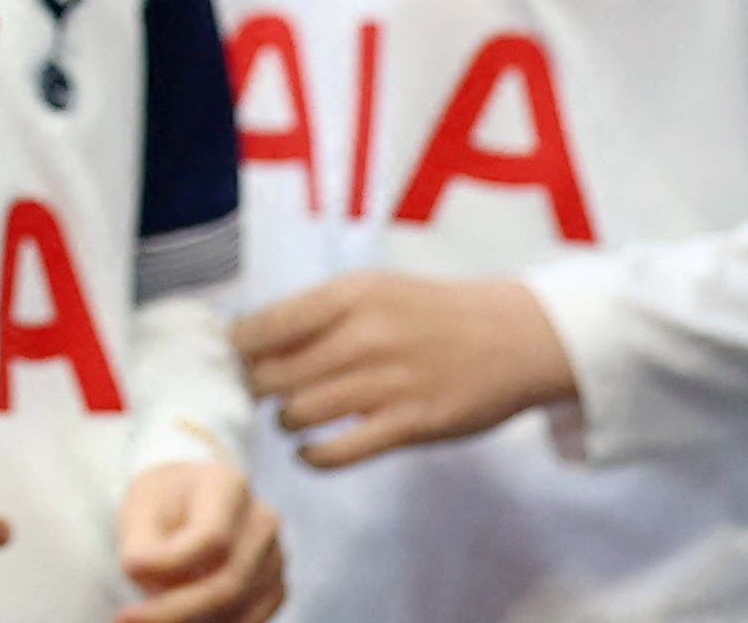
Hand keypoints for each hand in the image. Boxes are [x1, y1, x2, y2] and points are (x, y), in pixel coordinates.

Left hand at [112, 455, 284, 622]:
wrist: (190, 501)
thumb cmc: (163, 502)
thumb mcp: (142, 506)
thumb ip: (142, 543)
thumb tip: (138, 572)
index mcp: (229, 485)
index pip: (212, 536)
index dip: (170, 563)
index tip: (128, 570)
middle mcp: (262, 521)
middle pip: (229, 581)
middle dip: (176, 610)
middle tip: (129, 619)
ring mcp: (275, 557)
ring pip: (238, 608)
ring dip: (191, 621)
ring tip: (147, 617)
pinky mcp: (275, 588)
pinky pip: (247, 620)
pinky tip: (177, 619)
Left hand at [233, 272, 572, 468]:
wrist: (515, 337)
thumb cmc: (431, 313)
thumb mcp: (373, 291)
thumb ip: (318, 313)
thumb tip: (250, 339)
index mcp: (349, 295)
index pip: (264, 326)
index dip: (237, 350)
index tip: (232, 361)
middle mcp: (365, 336)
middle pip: (274, 374)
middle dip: (256, 389)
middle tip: (257, 394)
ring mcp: (389, 383)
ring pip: (300, 413)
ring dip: (285, 420)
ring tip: (291, 416)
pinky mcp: (412, 425)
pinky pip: (340, 451)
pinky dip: (312, 456)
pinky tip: (308, 451)